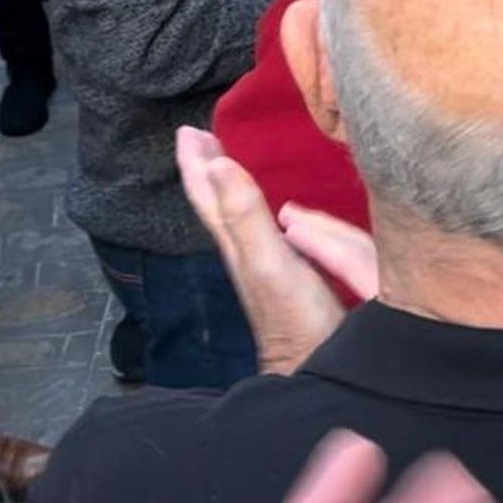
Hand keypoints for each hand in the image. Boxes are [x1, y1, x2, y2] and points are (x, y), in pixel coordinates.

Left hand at [176, 126, 369, 372]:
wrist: (316, 371)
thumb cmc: (296, 318)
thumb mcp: (270, 262)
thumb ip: (245, 216)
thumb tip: (213, 164)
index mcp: (236, 244)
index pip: (207, 197)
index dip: (196, 164)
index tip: (187, 130)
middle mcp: (244, 252)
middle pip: (217, 204)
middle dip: (209, 168)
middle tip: (203, 135)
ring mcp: (263, 267)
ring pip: (236, 216)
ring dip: (230, 185)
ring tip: (230, 160)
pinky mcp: (286, 277)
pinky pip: (261, 229)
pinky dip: (257, 207)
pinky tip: (275, 209)